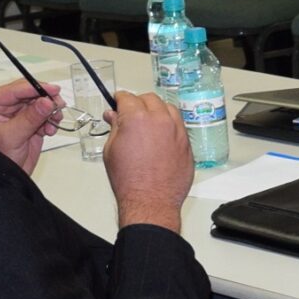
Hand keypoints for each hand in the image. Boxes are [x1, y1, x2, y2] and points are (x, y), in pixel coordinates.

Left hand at [0, 80, 61, 173]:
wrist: (4, 178)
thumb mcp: (11, 137)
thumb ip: (30, 118)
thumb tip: (46, 102)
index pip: (15, 89)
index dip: (35, 88)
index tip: (52, 90)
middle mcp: (3, 106)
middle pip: (30, 93)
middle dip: (46, 99)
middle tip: (57, 106)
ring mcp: (18, 114)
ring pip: (40, 102)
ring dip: (51, 110)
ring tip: (54, 120)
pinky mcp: (30, 122)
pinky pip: (45, 114)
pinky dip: (51, 120)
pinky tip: (49, 129)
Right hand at [102, 91, 192, 233]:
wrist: (150, 201)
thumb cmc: (130, 181)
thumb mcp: (111, 150)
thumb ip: (115, 128)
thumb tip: (114, 116)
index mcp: (137, 118)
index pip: (127, 97)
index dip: (119, 99)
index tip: (117, 102)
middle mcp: (160, 120)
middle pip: (150, 99)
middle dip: (138, 103)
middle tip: (130, 113)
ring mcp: (177, 130)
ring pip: (168, 109)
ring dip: (157, 111)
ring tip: (148, 123)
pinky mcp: (187, 143)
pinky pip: (179, 125)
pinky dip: (170, 125)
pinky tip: (161, 135)